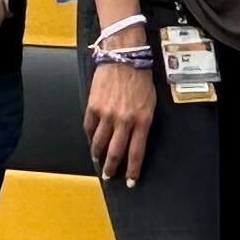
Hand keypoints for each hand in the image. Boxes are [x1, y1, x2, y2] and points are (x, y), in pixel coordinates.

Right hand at [85, 58, 158, 185]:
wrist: (124, 58)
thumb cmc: (139, 78)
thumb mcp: (150, 102)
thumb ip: (143, 122)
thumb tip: (136, 139)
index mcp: (141, 120)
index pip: (136, 152)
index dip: (133, 170)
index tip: (131, 181)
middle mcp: (124, 120)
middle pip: (115, 152)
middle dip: (112, 168)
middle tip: (110, 176)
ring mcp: (107, 114)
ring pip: (100, 143)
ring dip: (99, 155)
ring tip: (99, 160)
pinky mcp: (94, 106)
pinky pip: (89, 128)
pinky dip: (90, 137)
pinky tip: (92, 141)